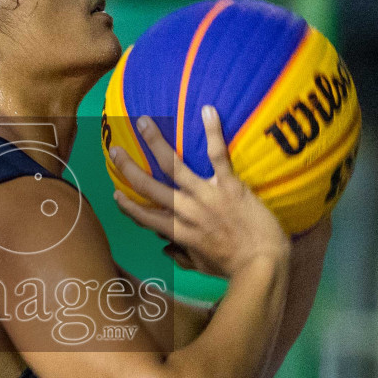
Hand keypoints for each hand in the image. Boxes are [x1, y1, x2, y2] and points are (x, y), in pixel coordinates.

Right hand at [110, 105, 288, 278]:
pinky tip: (207, 110)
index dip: (129, 206)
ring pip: (174, 166)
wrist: (262, 265)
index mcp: (180, 232)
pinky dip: (213, 132)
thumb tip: (166, 250)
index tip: (116, 193)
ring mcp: (206, 197)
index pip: (147, 217)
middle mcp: (187, 212)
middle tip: (115, 150)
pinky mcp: (228, 186)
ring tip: (144, 122)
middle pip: (150, 187)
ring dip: (156, 142)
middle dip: (129, 168)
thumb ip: (183, 257)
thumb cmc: (235, 267)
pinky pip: (217, 156)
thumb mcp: (203, 266)